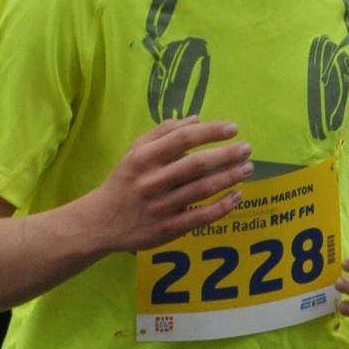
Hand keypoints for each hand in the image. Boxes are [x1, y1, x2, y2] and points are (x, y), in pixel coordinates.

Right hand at [83, 117, 248, 254]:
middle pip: (196, 165)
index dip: (211, 132)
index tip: (233, 129)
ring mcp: (161, 207)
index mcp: (144, 159)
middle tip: (247, 149)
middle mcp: (153, 181)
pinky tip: (237, 197)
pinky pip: (200, 217)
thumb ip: (163, 133)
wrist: (100, 223)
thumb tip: (196, 120)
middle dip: (226, 155)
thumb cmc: (124, 182)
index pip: (183, 139)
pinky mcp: (168, 229)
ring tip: (247, 169)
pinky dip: (221, 207)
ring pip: (201, 190)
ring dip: (228, 178)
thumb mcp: (134, 151)